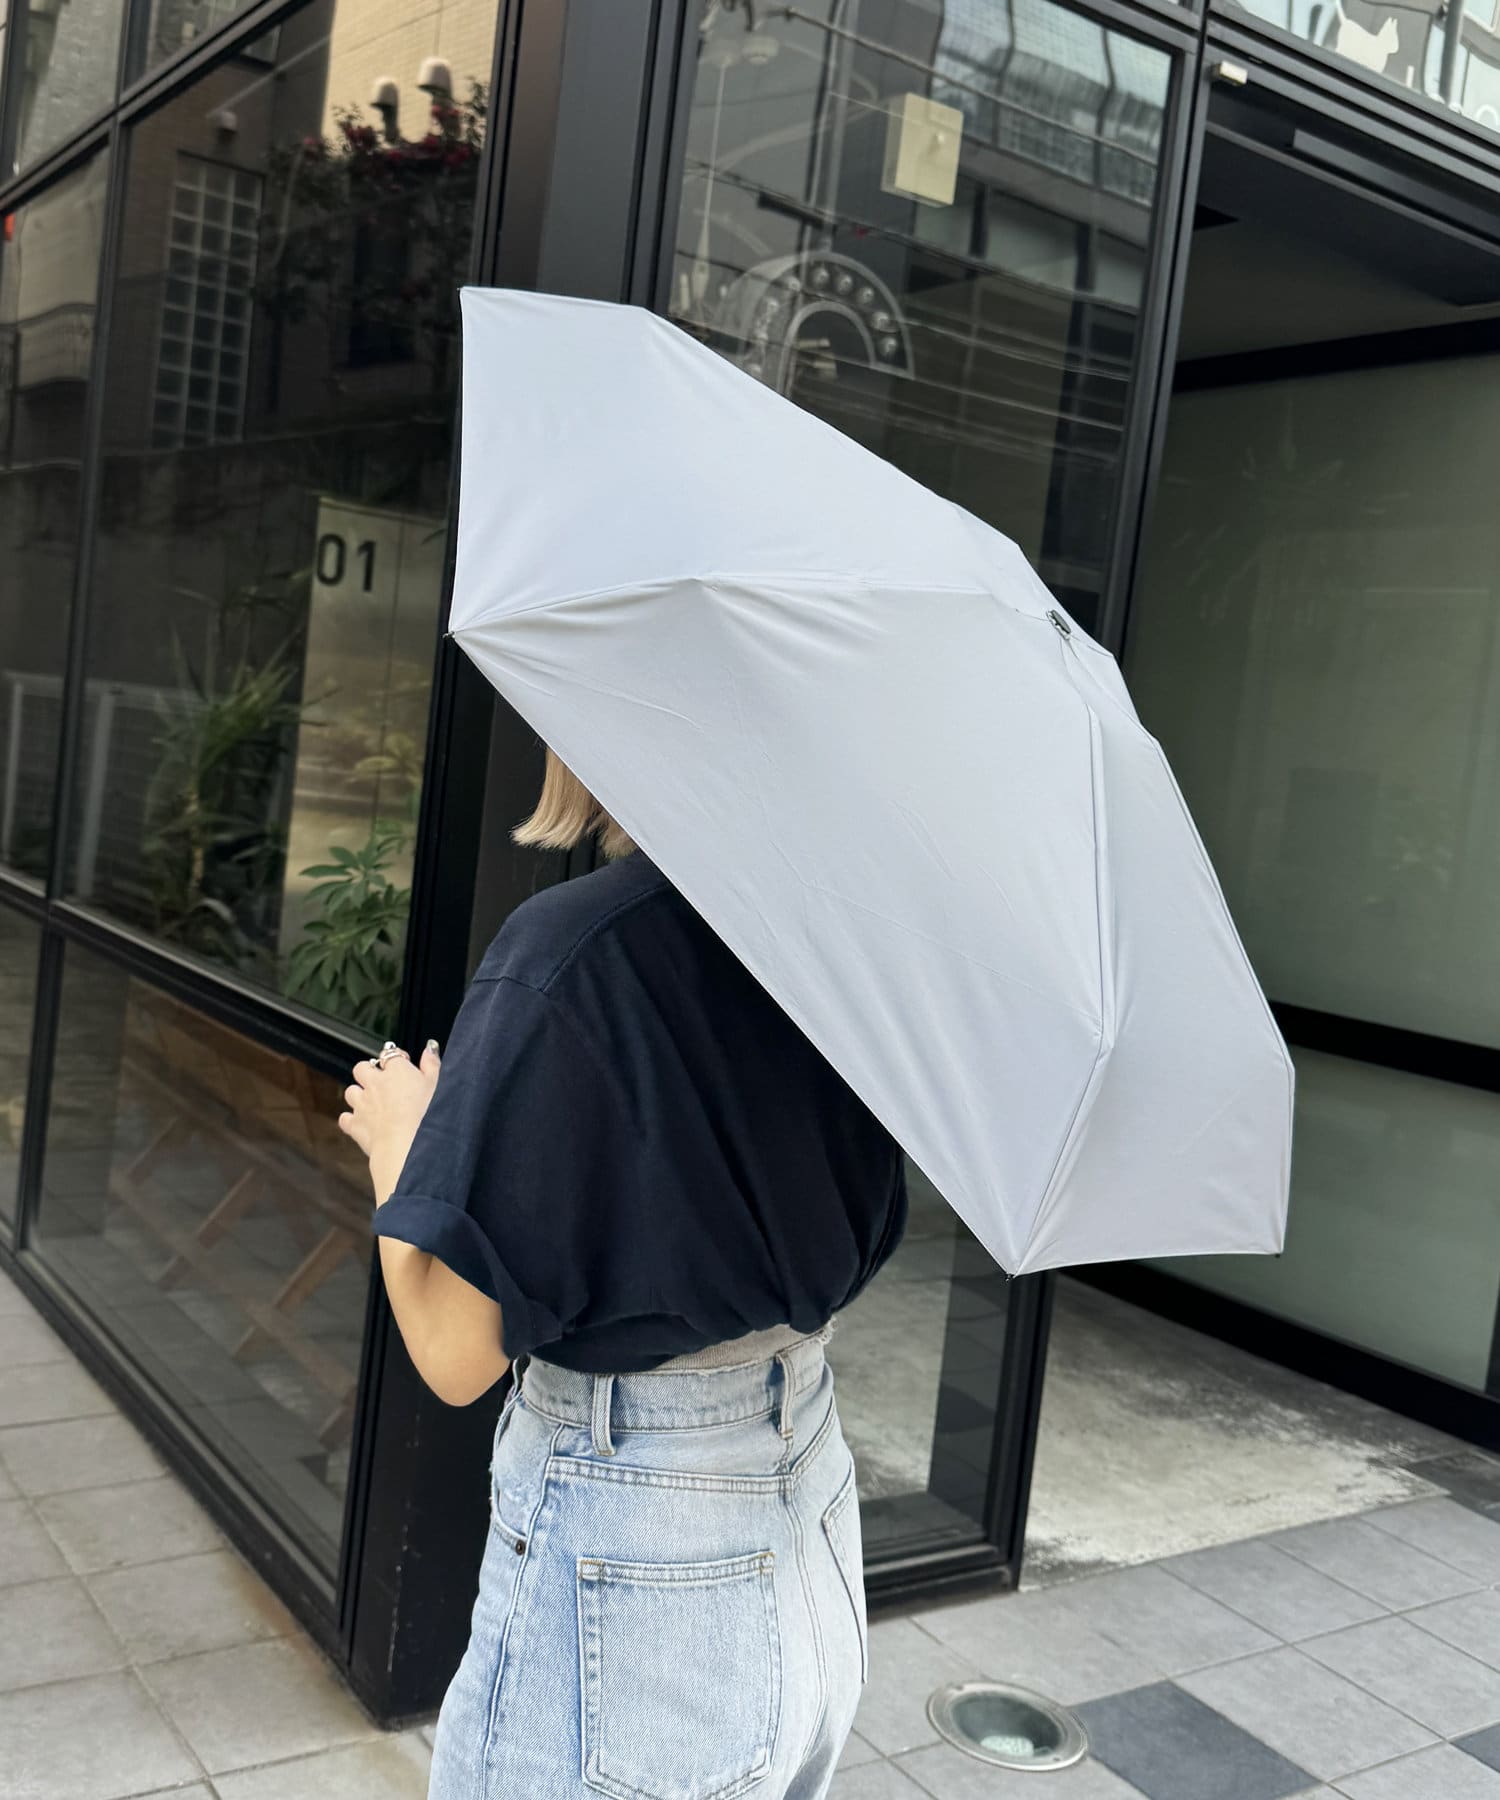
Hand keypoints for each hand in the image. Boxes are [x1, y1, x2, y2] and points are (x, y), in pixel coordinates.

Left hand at [340, 1040, 440, 1205]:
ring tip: (372, 1103)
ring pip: (351, 1091)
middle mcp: (375, 1083)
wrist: (407, 1146)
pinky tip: (361, 1123)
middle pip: (362, 1067)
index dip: (396, 1059)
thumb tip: (430, 1048)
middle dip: (369, 1072)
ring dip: (358, 1095)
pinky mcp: (355, 1124)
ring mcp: (363, 1104)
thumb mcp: (438, 1085)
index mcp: (397, 1071)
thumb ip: (432, 1064)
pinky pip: (345, 1118)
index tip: (404, 1066)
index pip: (391, 1054)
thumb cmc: (426, 1116)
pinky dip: (351, 1120)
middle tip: (382, 1082)